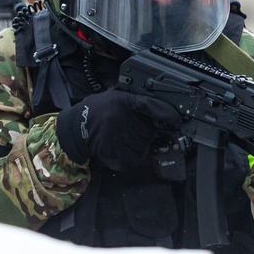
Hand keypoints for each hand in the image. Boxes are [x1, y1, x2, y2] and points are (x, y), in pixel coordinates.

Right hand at [56, 88, 181, 165]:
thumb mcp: (114, 96)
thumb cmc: (98, 110)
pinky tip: (131, 151)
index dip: (165, 113)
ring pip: (143, 145)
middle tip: (139, 132)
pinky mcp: (112, 148)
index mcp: (122, 100)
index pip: (149, 105)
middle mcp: (119, 116)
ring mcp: (116, 133)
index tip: (176, 120)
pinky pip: (134, 156)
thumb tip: (160, 111)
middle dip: (148, 134)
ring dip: (142, 146)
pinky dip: (137, 156)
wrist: (77, 125)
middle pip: (149, 130)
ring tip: (132, 141)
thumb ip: (133, 101)